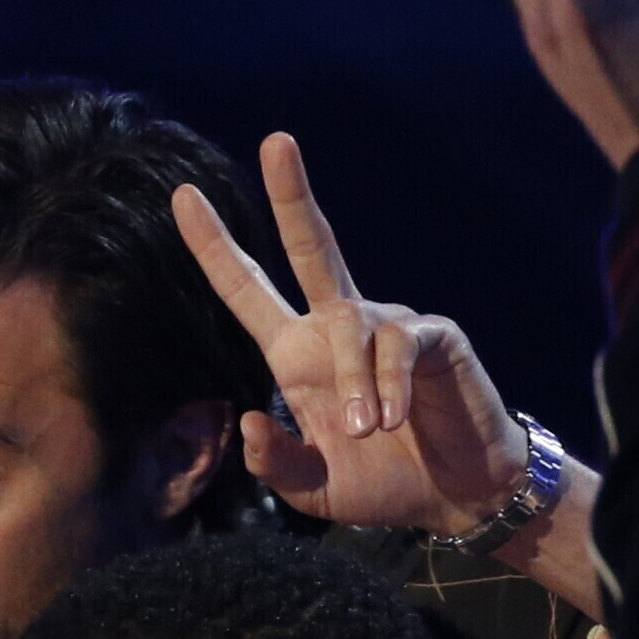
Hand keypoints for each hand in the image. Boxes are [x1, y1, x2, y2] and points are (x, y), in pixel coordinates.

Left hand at [173, 132, 525, 538]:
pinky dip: (388, 383)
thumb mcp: (312, 488)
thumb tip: (247, 419)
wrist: (456, 496)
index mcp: (299, 355)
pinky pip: (399, 343)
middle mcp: (338, 327)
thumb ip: (273, 462)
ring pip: (352, 326)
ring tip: (364, 431)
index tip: (182, 199)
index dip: (216, 249)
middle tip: (276, 141)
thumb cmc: (382, 484)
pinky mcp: (432, 336)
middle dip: (291, 195)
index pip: (248, 292)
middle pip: (311, 246)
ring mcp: (387, 325)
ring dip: (352, 384)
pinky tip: (392, 418)